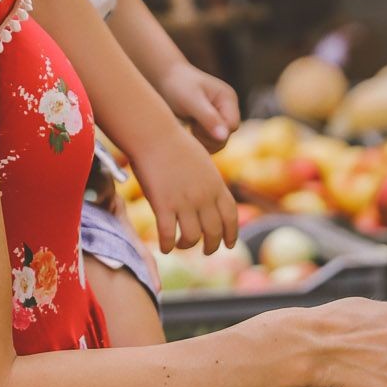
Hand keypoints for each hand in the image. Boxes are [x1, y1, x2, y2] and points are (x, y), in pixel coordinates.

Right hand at [131, 123, 239, 255]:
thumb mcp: (203, 162)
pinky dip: (167, 245)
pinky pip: (168, 234)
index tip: (229, 244)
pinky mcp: (163, 205)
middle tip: (206, 251)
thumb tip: (211, 195)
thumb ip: (209, 182)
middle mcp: (203, 197)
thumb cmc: (175, 144)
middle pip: (213, 232)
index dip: (231, 234)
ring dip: (187, 245)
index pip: (230, 217)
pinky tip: (164, 247)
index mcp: (216, 185)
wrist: (154, 135)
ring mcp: (184, 202)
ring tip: (181, 245)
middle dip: (211, 246)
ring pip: (192, 237)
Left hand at [157, 61, 239, 152]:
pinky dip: (201, 138)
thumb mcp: (192, 102)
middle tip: (191, 125)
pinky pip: (211, 137)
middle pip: (227, 134)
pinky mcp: (211, 118)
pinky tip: (190, 128)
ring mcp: (220, 112)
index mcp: (228, 98)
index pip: (232, 126)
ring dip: (204, 138)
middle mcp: (228, 105)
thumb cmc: (177, 85)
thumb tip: (224, 137)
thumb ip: (209, 119)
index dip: (215, 133)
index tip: (195, 125)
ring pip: (219, 138)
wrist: (164, 76)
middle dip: (209, 136)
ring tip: (190, 125)